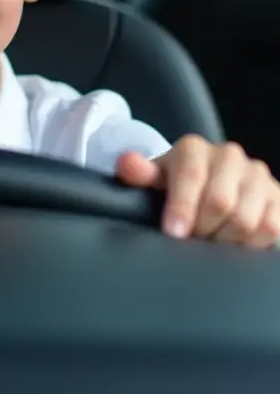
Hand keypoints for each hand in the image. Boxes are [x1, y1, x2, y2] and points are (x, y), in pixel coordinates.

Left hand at [116, 136, 279, 247]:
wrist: (210, 185)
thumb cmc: (177, 187)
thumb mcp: (155, 180)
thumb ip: (141, 174)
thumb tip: (127, 164)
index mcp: (194, 149)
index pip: (191, 175)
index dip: (182, 207)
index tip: (174, 233)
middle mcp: (229, 156)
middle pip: (220, 202)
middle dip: (202, 228)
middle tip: (191, 241)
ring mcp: (257, 176)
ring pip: (246, 220)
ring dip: (225, 240)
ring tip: (210, 242)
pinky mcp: (277, 198)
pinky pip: (270, 228)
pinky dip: (250, 244)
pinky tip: (234, 244)